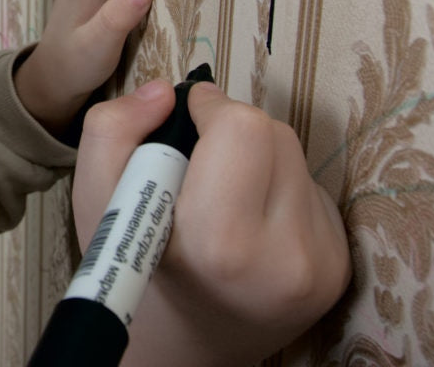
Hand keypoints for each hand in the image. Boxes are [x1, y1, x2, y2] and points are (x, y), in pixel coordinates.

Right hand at [71, 81, 351, 366]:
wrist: (182, 349)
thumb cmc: (134, 271)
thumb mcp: (94, 200)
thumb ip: (112, 132)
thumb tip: (165, 92)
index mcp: (222, 244)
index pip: (244, 129)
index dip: (210, 108)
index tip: (187, 118)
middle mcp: (286, 258)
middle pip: (274, 133)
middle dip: (233, 129)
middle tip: (199, 161)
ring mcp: (321, 265)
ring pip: (296, 156)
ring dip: (257, 156)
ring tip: (222, 194)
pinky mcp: (339, 266)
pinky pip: (311, 188)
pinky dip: (277, 187)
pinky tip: (249, 219)